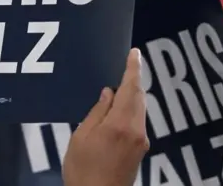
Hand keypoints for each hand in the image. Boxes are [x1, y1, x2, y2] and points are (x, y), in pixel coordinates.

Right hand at [63, 48, 148, 185]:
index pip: (131, 89)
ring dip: (132, 95)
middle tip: (126, 64)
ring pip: (140, 110)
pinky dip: (130, 109)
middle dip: (134, 81)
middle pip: (139, 98)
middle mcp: (136, 130)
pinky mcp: (140, 151)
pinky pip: (137, 121)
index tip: (134, 53)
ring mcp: (141, 142)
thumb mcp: (81, 137)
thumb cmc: (82, 169)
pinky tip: (119, 109)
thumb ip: (97, 112)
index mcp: (120, 124)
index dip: (133, 69)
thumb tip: (109, 92)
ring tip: (120, 85)